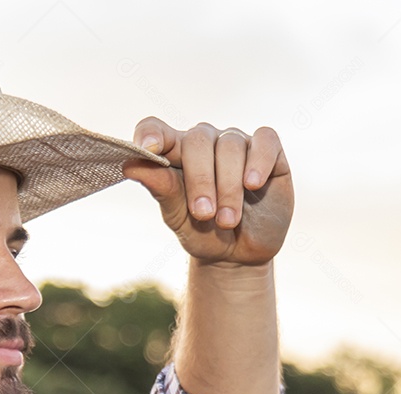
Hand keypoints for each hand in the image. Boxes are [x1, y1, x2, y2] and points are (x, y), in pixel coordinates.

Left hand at [123, 118, 293, 266]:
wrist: (239, 255)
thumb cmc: (202, 232)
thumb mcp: (178, 217)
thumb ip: (161, 189)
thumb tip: (131, 165)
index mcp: (176, 153)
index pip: (158, 130)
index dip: (152, 134)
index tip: (148, 149)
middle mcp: (206, 142)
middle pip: (197, 141)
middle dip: (200, 179)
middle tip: (203, 214)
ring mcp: (238, 144)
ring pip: (230, 147)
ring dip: (228, 186)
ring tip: (226, 220)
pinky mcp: (270, 152)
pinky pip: (265, 142)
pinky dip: (259, 161)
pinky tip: (252, 184)